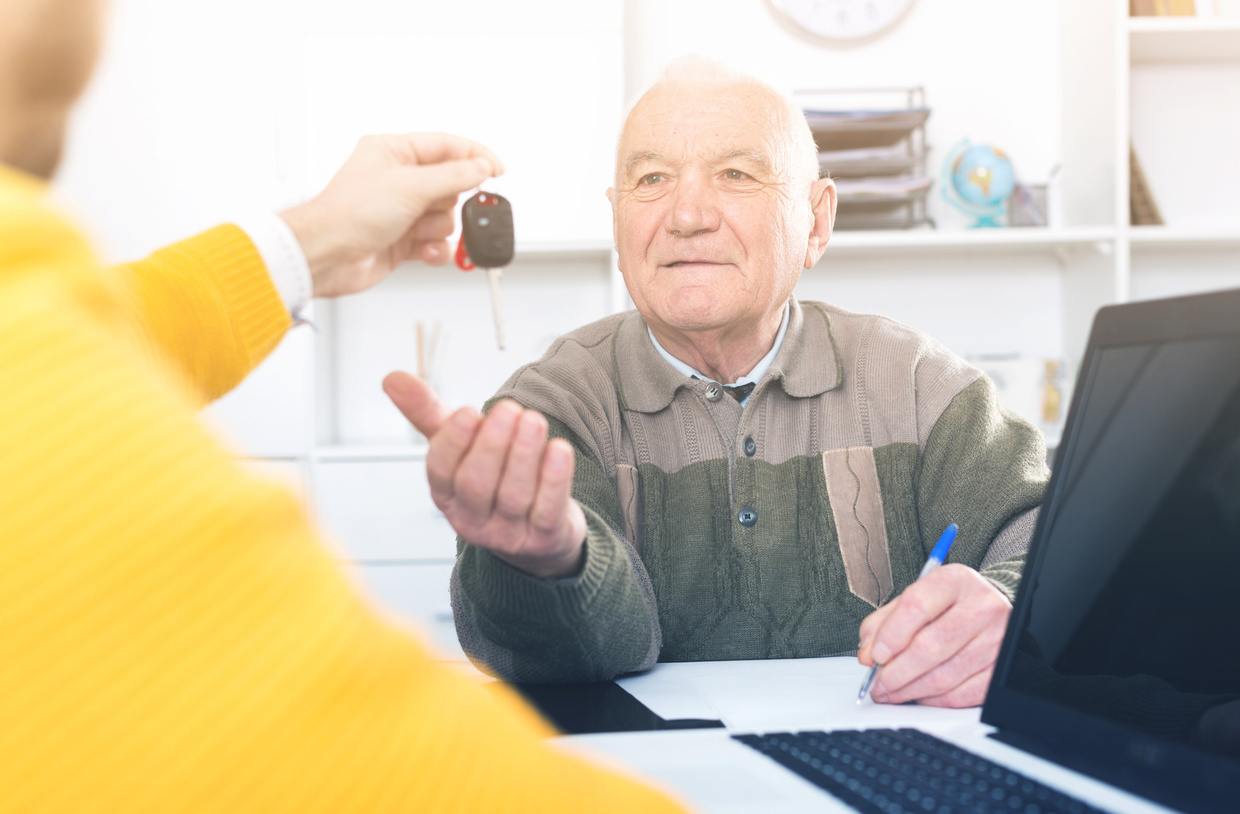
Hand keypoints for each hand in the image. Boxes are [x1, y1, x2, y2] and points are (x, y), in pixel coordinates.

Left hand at [281, 132, 502, 297]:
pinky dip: (434, 249)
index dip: (475, 156)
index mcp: (393, 152)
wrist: (328, 256)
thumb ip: (454, 175)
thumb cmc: (350, 213)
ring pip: (444, 216)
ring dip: (437, 228)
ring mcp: (400, 211)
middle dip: (447, 201)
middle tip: (435, 206)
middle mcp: (397, 179)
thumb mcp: (411, 185)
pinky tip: (424, 251)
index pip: (445, 146)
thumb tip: (481, 167)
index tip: (497, 170)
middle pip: (449, 185)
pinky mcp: (402, 240)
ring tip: (416, 231)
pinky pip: (435, 242)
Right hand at [383, 371, 586, 578]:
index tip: (469, 411)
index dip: (453, 442)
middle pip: (476, 484)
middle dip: (492, 445)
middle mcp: (472, 520)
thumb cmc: (492, 480)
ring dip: (524, 454)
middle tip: (510, 409)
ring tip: (534, 420)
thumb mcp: (460, 450)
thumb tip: (391, 376)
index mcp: (446, 496)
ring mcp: (508, 533)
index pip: (440, 472)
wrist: (536, 535)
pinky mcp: (544, 539)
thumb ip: (429, 416)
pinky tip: (560, 449)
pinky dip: (554, 479)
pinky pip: (548, 510)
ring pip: (514, 496)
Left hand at [857, 564, 1010, 707]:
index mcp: (955, 581)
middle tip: (878, 684)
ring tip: (891, 692)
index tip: (874, 656)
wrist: (988, 610)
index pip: (917, 607)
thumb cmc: (946, 605)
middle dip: (895, 673)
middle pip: (930, 647)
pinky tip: (918, 695)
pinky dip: (933, 700)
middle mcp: (981, 607)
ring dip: (909, 691)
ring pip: (944, 676)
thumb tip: (867, 655)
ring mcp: (996, 639)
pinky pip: (961, 695)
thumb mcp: (913, 598)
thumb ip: (883, 623)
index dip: (890, 636)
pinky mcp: (1000, 669)